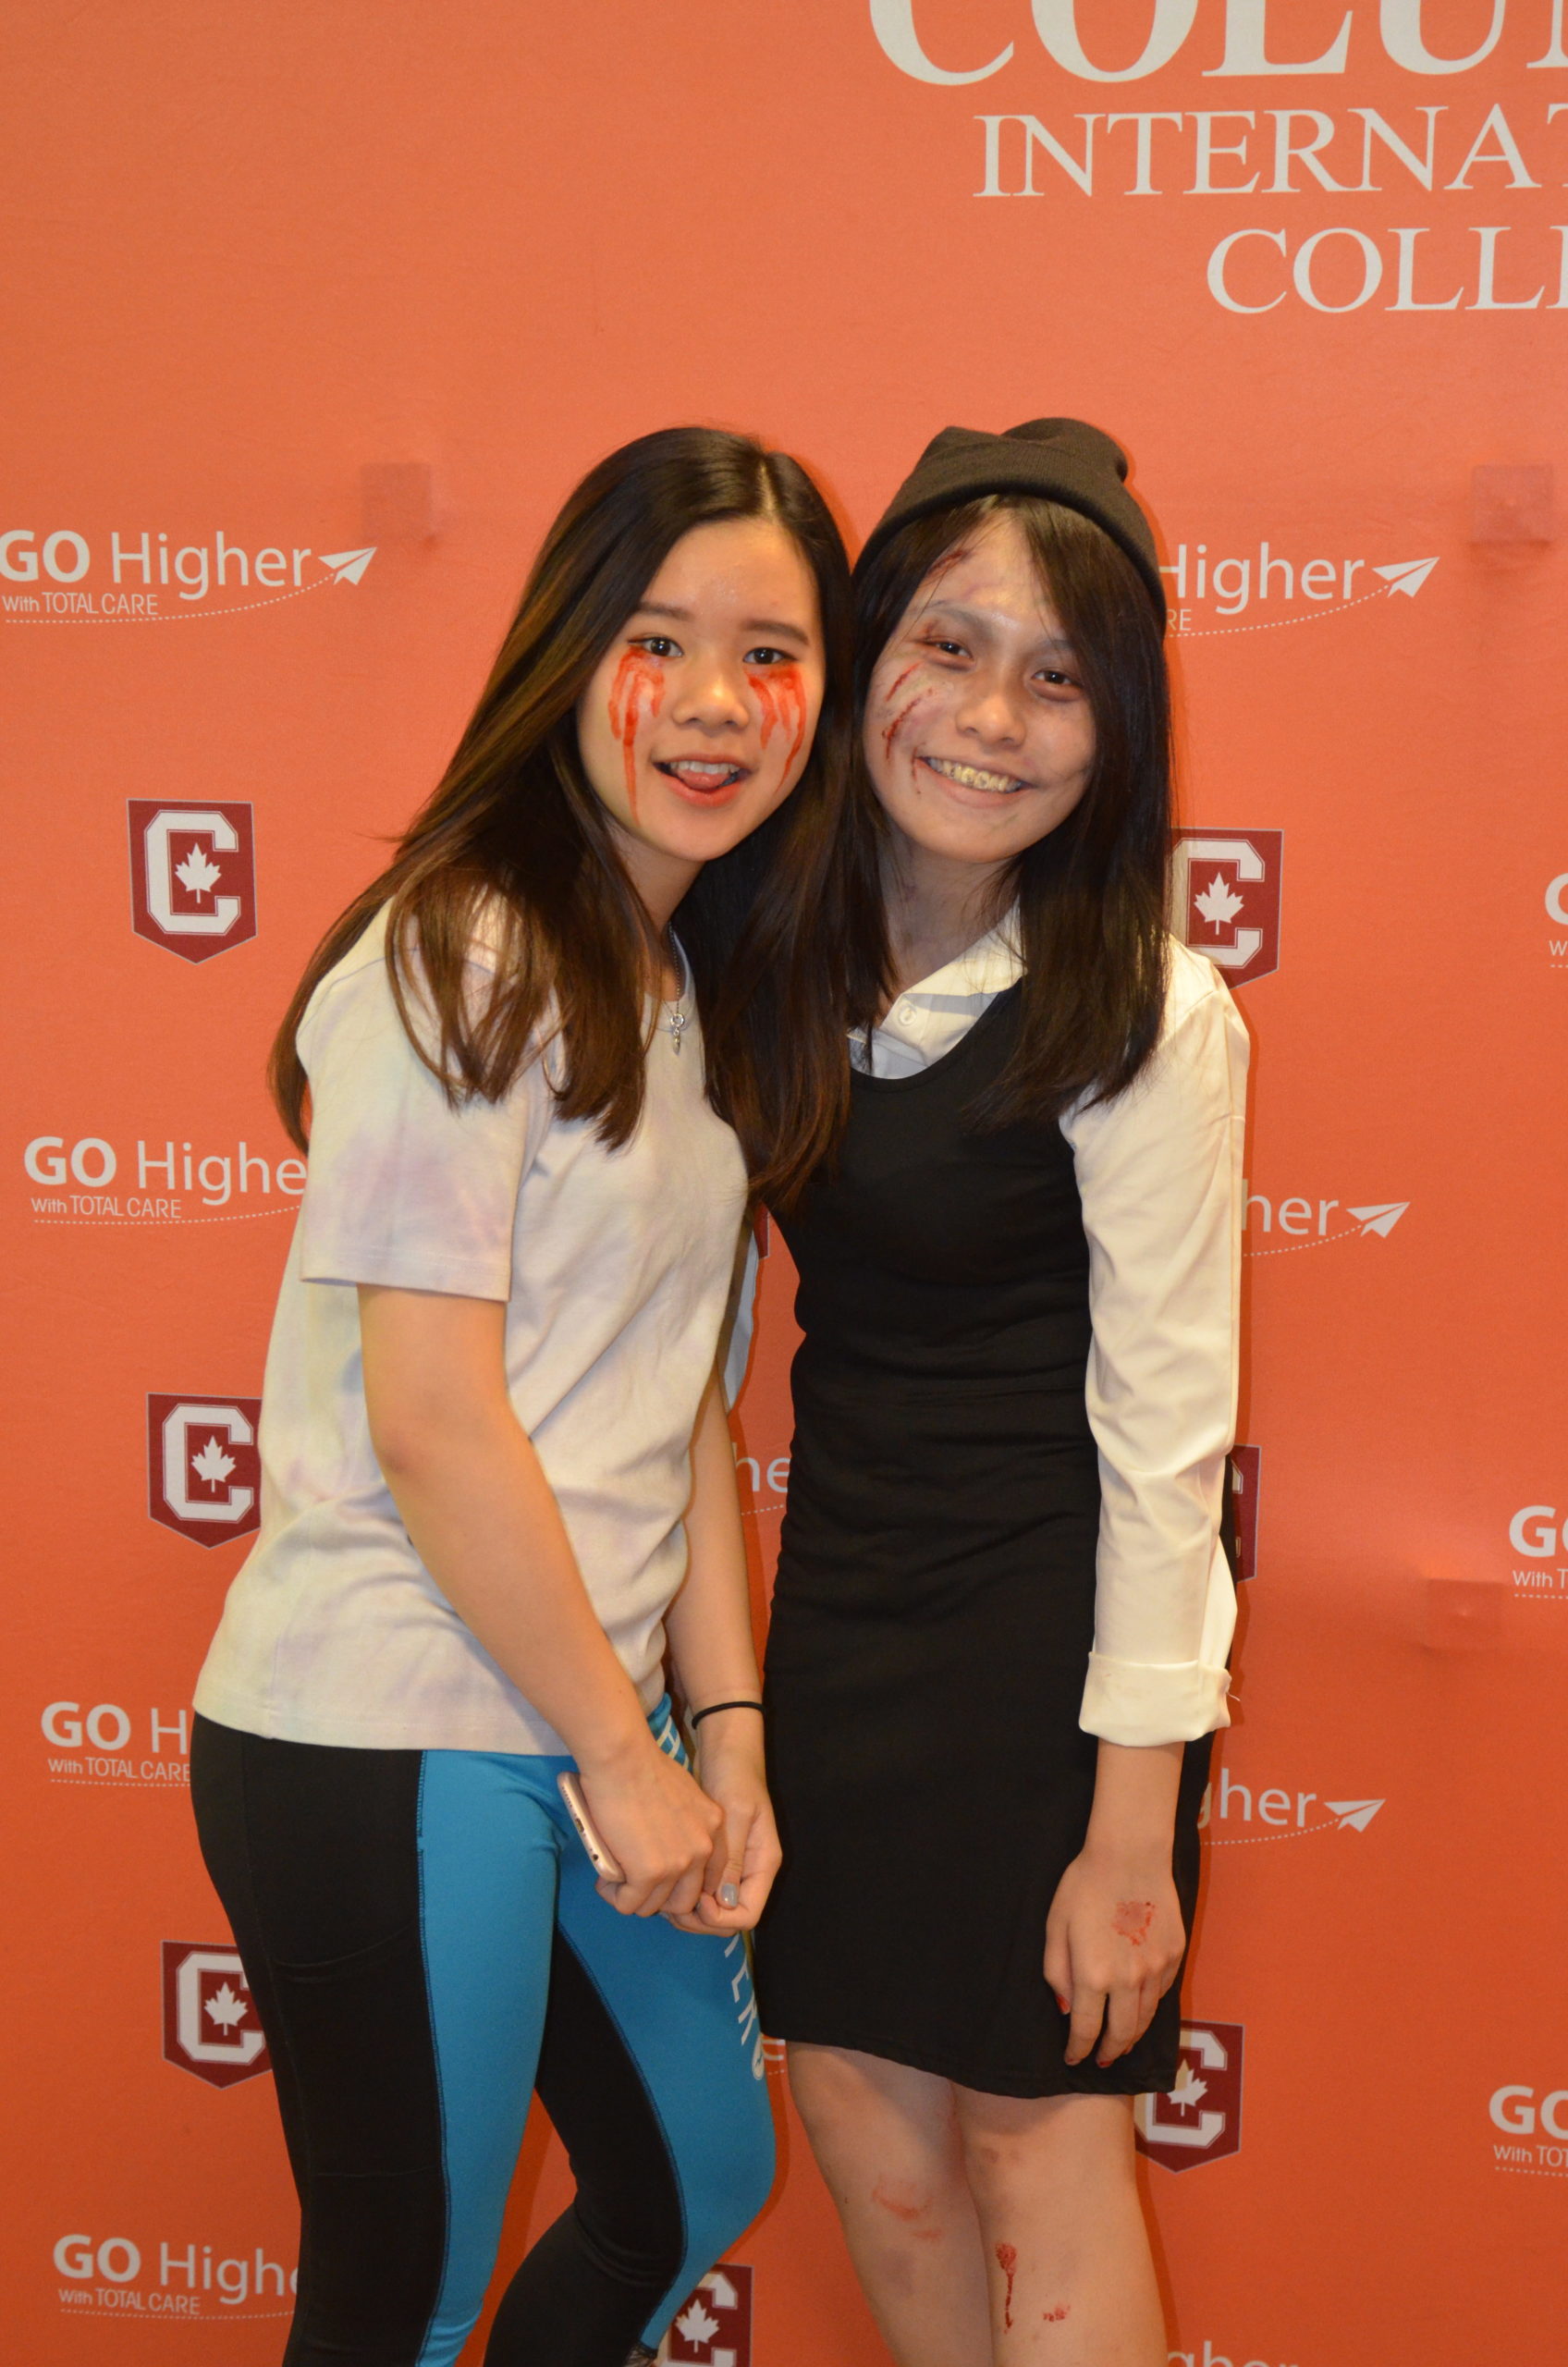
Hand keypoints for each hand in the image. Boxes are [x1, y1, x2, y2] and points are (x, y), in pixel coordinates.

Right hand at [577, 1738, 724, 1919]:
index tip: (658, 1877)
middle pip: (683, 1900)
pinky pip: (629, 1904)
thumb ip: (685, 1823)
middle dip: (657, 1897)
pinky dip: (614, 1896)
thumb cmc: (643, 1766)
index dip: (679, 1883)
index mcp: (714, 1828)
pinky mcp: (648, 1873)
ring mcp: (678, 1864)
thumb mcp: (683, 1794)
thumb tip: (667, 1843)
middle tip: (634, 1881)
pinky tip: (604, 1880)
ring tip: (614, 1880)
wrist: (622, 1758)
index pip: (708, 1878)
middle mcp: (703, 1849)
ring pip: (654, 1907)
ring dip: (632, 1898)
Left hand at [664, 1713, 780, 1935]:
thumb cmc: (734, 1775)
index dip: (719, 1919)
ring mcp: (732, 1866)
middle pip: (728, 1917)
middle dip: (698, 1919)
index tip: (693, 1902)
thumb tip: (724, 1902)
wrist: (726, 1749)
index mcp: (763, 1864)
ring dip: (687, 1909)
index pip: (747, 1915)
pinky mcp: (715, 1858)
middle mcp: (750, 1871)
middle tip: (666, 1906)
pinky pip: (702, 1888)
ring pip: (712, 1907)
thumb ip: (731, 1858)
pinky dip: (683, 1892)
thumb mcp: (735, 1814)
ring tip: (660, 1894)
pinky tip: (663, 1881)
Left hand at [1043, 1849, 1185, 2068]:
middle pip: (1121, 2034)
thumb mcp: (1056, 1926)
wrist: (1130, 1854)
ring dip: (1132, 2036)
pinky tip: (1141, 2008)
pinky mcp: (1174, 1955)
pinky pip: (1162, 1993)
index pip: (1086, 2029)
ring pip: (1145, 2018)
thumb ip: (1057, 1973)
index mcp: (1093, 1975)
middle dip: (1109, 2052)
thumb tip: (1066, 2010)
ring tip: (1122, 2043)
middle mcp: (1128, 1980)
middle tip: (1101, 2061)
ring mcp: (1156, 1969)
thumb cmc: (1085, 1885)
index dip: (1078, 2049)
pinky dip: (1149, 2007)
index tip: (1073, 2059)